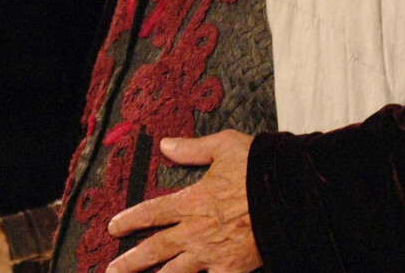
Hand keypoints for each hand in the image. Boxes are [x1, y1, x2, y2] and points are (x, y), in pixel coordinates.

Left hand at [106, 130, 261, 272]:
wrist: (294, 195)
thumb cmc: (260, 168)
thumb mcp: (225, 146)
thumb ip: (193, 148)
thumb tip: (165, 145)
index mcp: (192, 201)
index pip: (151, 212)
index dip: (129, 220)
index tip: (112, 228)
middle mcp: (195, 231)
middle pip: (154, 250)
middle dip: (129, 262)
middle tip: (110, 270)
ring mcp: (212, 254)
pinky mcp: (231, 269)